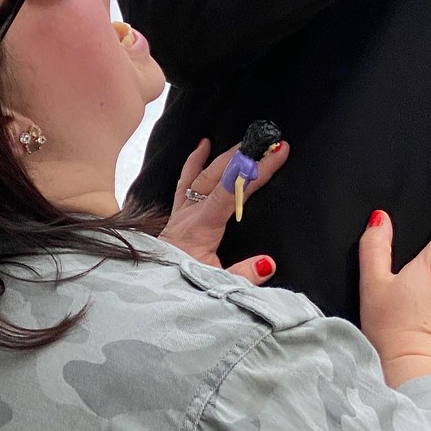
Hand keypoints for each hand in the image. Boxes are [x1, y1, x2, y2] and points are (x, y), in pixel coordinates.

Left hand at [160, 137, 289, 282]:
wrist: (155, 290)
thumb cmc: (185, 287)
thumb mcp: (217, 285)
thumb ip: (243, 275)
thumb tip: (268, 262)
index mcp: (202, 227)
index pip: (231, 190)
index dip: (255, 170)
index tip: (275, 154)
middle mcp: (190, 213)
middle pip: (219, 175)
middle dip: (245, 156)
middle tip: (268, 142)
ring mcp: (182, 211)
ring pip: (203, 173)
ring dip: (226, 156)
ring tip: (245, 140)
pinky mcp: (178, 213)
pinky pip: (185, 180)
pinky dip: (194, 161)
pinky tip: (202, 145)